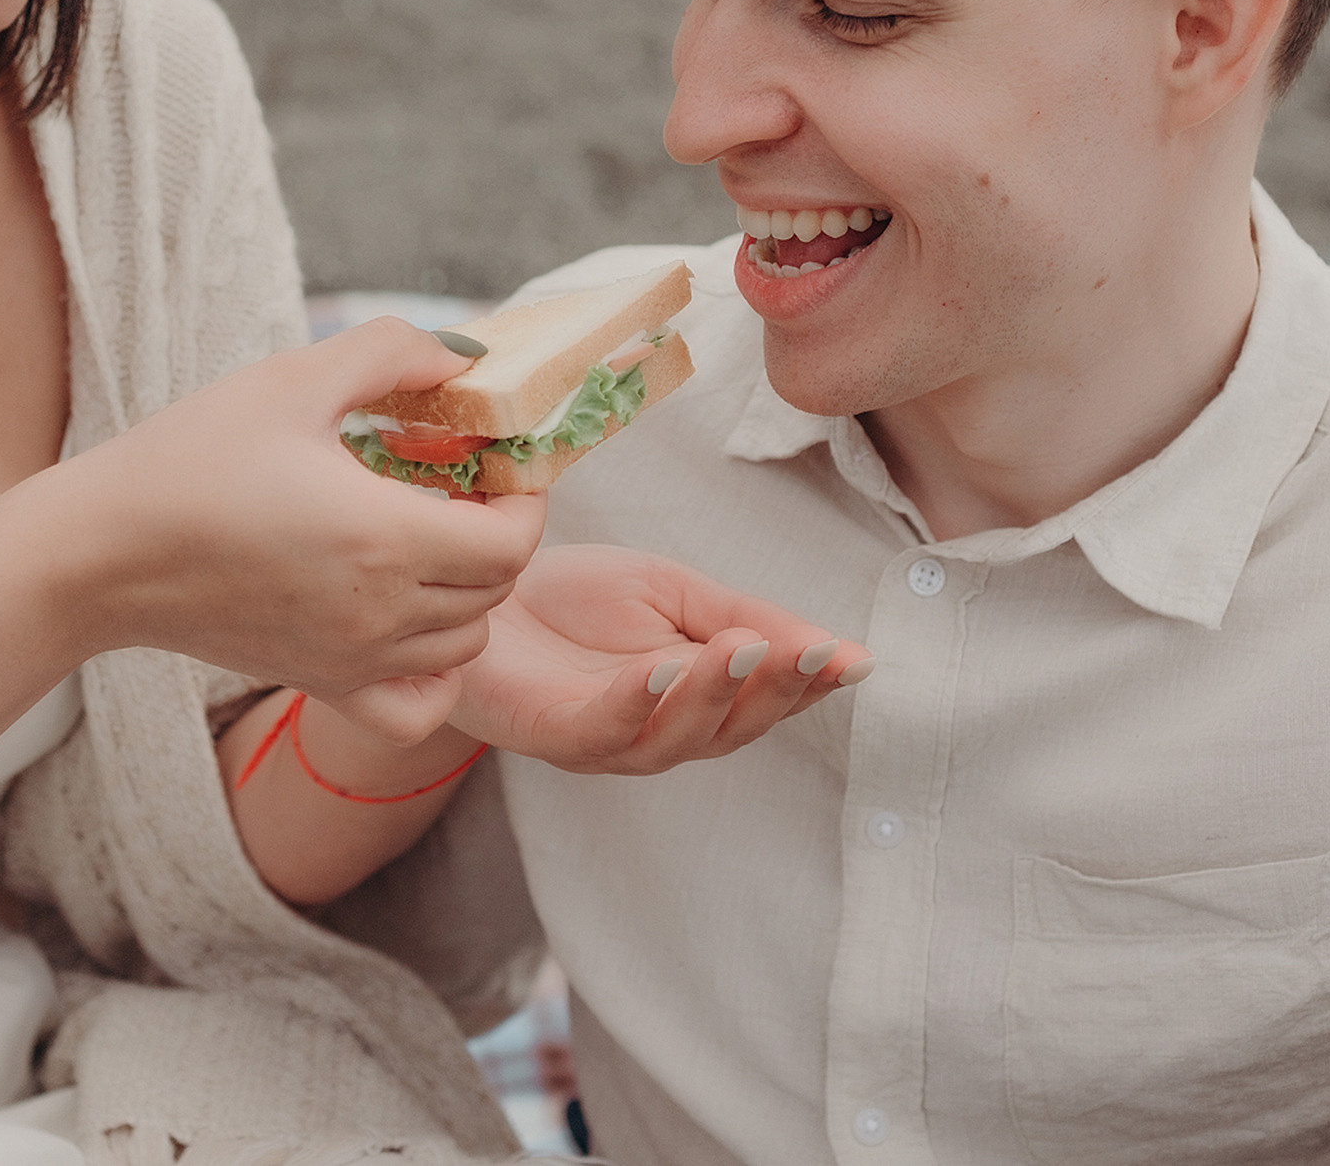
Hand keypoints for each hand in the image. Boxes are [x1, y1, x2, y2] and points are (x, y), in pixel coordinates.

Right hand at [40, 319, 543, 705]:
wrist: (100, 551)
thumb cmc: (189, 459)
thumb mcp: (293, 380)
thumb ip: (390, 352)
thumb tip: (462, 356)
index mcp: (386, 539)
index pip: (514, 543)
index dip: (523, 499)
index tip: (495, 461)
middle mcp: (381, 614)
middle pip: (495, 592)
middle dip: (496, 533)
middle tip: (458, 485)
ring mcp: (351, 658)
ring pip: (464, 644)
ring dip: (469, 592)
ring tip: (426, 537)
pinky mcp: (317, 680)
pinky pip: (414, 707)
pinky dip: (435, 676)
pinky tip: (406, 621)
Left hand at [447, 544, 870, 774]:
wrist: (478, 589)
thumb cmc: (573, 598)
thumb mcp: (674, 593)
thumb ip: (747, 618)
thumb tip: (842, 649)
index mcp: (698, 696)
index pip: (768, 700)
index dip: (810, 684)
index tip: (851, 658)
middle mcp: (660, 730)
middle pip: (733, 729)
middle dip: (775, 690)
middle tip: (806, 650)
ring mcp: (606, 740)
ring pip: (675, 738)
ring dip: (712, 693)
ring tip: (741, 646)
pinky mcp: (552, 734)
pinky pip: (601, 729)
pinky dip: (635, 701)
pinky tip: (659, 666)